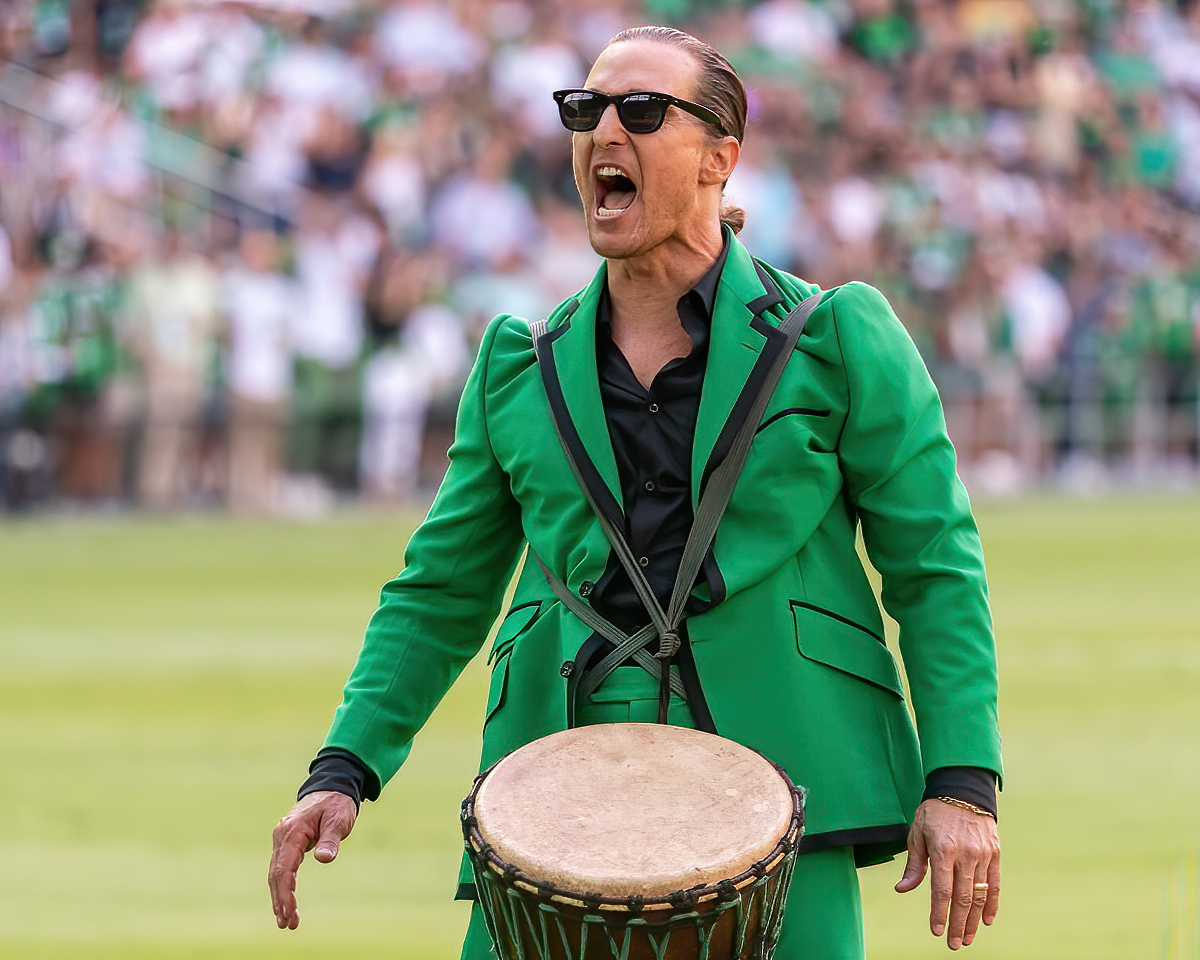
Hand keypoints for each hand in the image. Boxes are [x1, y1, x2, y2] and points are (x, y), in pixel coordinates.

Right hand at [268, 790, 357, 929]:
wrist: (332, 787)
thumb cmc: (337, 804)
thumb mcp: (339, 820)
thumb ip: (330, 839)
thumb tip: (324, 858)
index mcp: (292, 831)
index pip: (284, 868)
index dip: (285, 893)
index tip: (288, 913)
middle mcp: (282, 836)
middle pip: (276, 874)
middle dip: (280, 900)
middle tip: (287, 924)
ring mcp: (282, 839)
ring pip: (276, 872)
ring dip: (279, 896)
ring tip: (286, 921)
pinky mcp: (287, 842)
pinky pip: (281, 867)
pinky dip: (282, 885)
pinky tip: (286, 901)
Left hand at [894, 798, 999, 949]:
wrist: (962, 790)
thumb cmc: (934, 813)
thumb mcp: (917, 834)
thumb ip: (914, 865)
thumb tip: (902, 889)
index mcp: (943, 850)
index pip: (941, 891)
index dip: (939, 914)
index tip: (936, 931)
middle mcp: (965, 854)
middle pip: (963, 898)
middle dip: (957, 924)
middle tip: (953, 944)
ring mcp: (983, 854)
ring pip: (980, 895)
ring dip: (973, 920)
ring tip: (967, 938)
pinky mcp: (995, 853)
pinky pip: (995, 884)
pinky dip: (991, 904)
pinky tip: (985, 921)